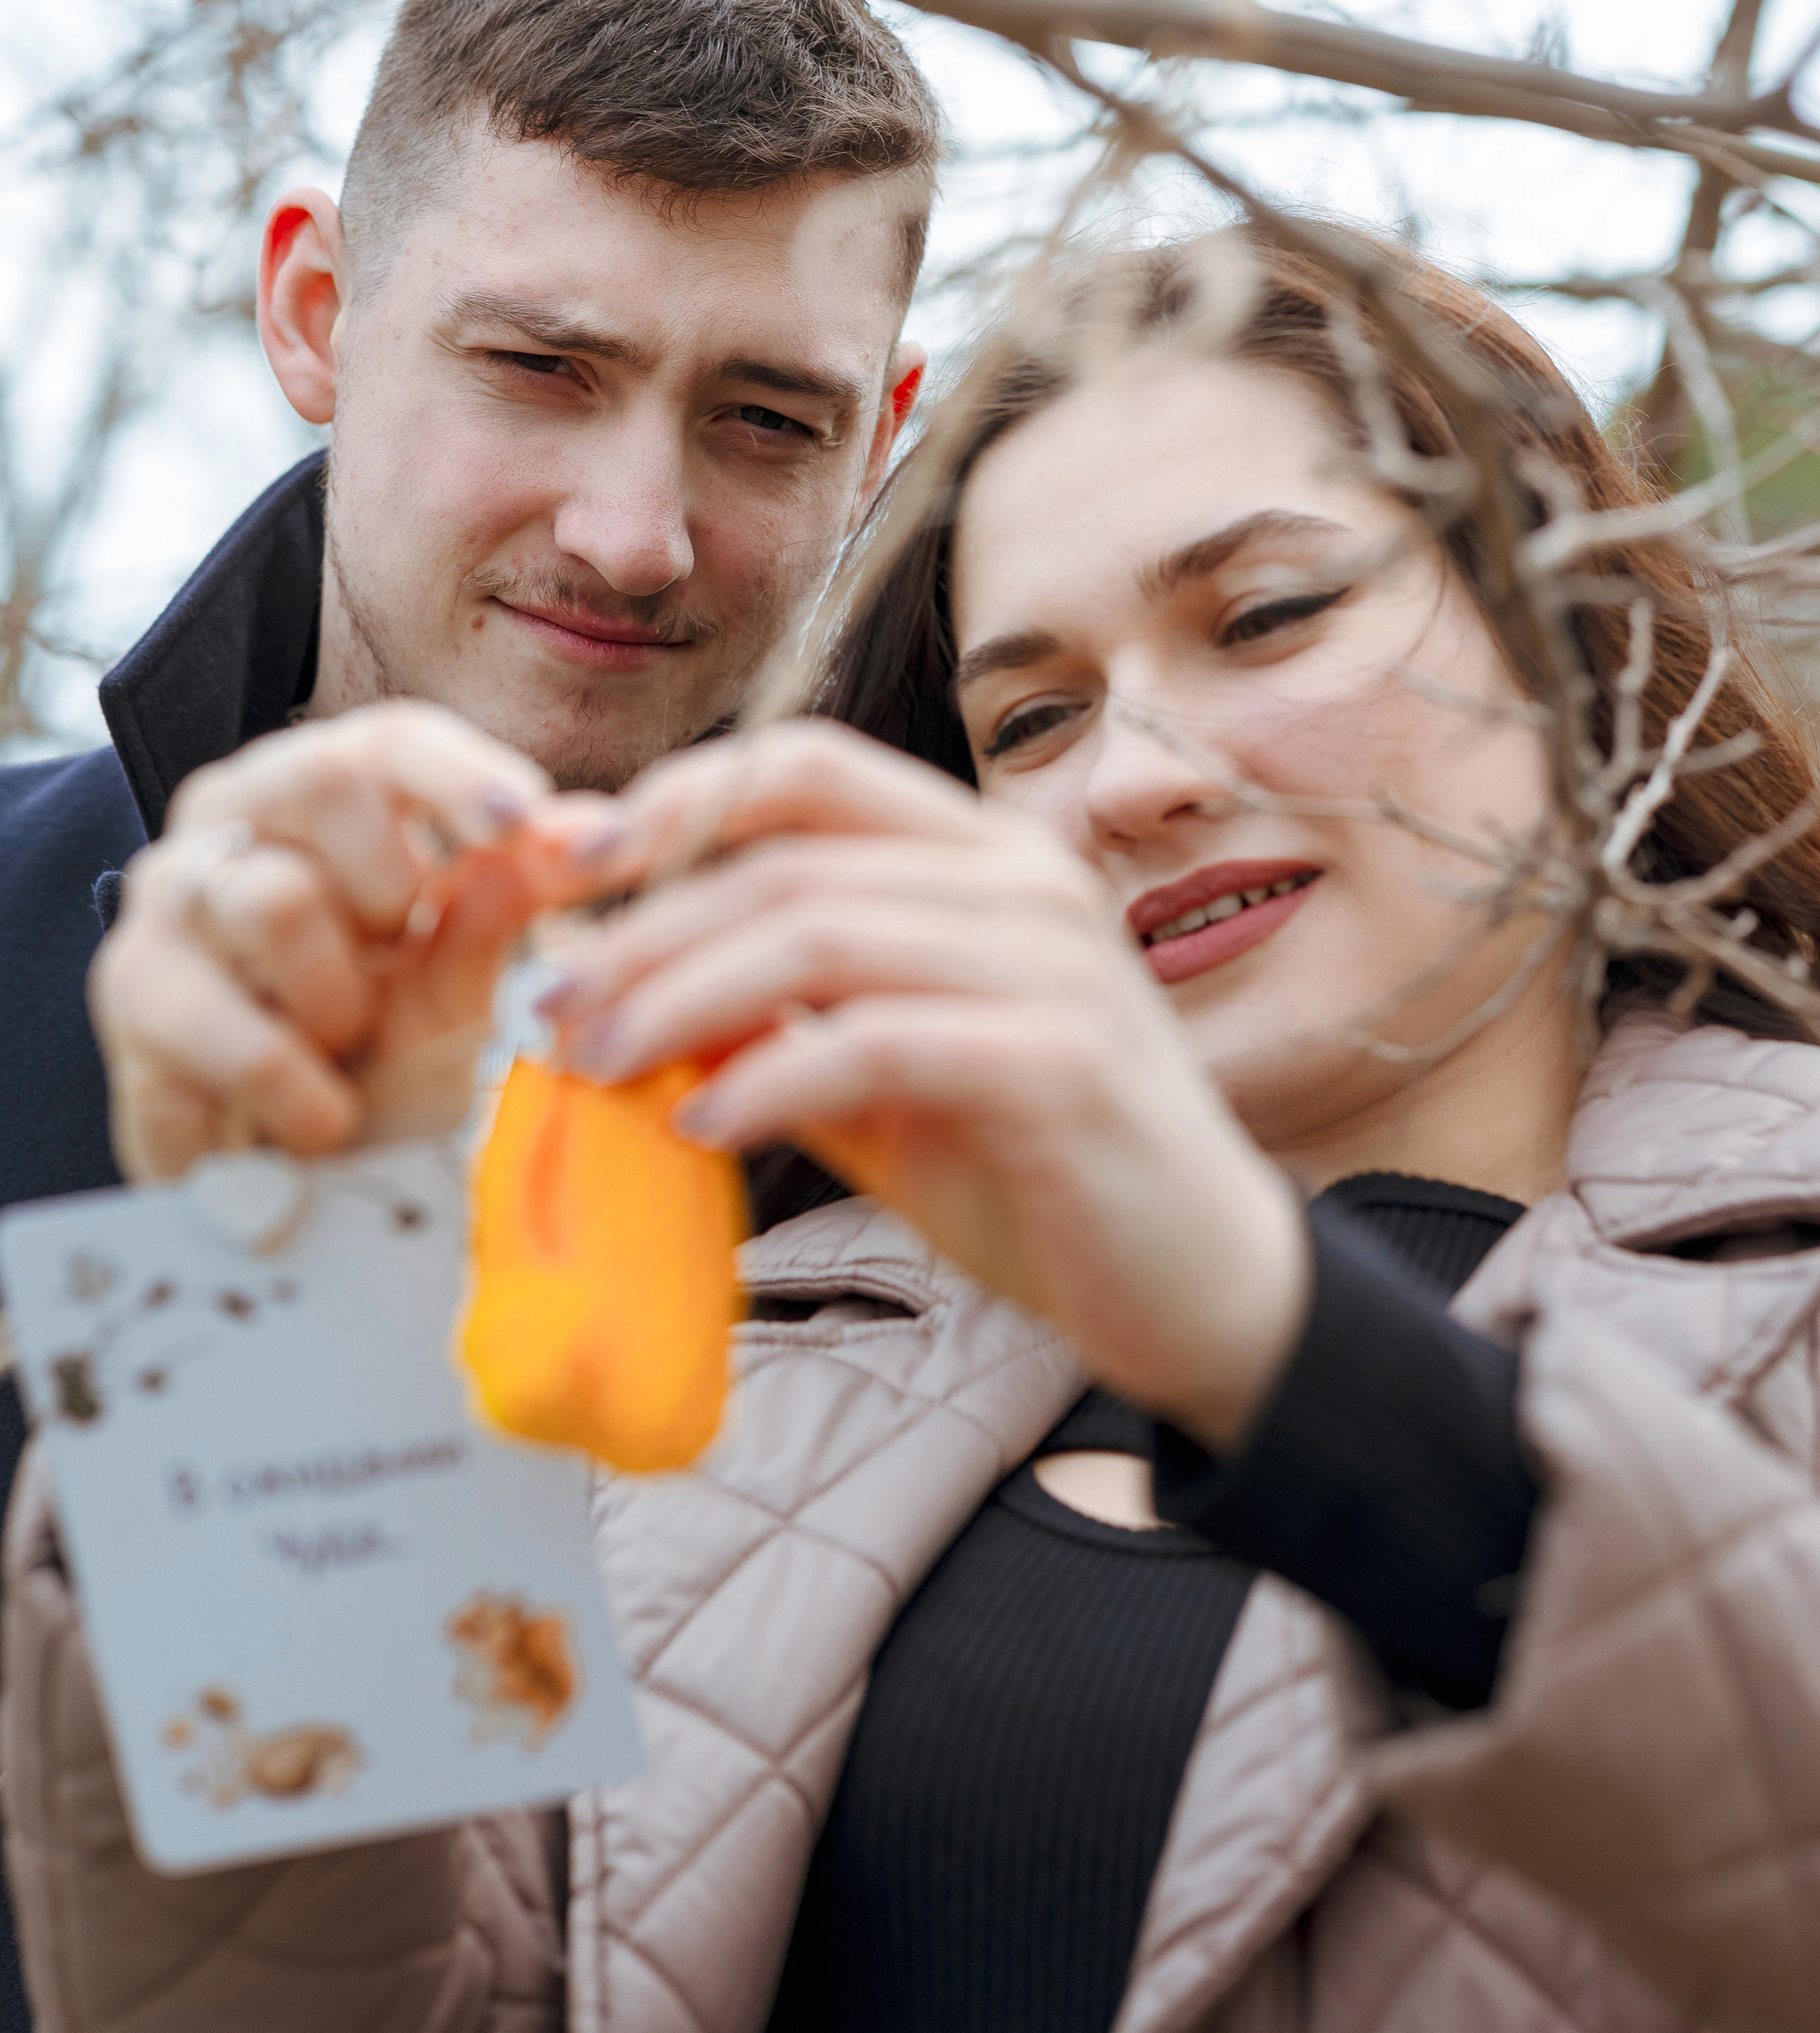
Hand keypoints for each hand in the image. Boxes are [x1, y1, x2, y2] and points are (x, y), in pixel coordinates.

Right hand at [93, 702, 615, 1181]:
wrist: (280, 1184)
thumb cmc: (382, 1057)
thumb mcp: (465, 982)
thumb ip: (515, 905)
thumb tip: (596, 832)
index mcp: (326, 794)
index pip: (392, 738)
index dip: (461, 772)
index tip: (525, 821)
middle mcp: (234, 818)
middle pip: (321, 775)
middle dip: (392, 885)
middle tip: (396, 959)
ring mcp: (169, 900)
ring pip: (275, 896)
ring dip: (342, 998)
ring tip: (346, 1044)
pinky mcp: (129, 991)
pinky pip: (235, 1028)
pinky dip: (300, 1087)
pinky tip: (318, 1115)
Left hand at [543, 722, 1310, 1449]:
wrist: (1199, 1286)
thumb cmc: (1035, 1170)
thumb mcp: (880, 1080)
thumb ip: (774, 1022)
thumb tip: (615, 989)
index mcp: (982, 858)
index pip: (806, 766)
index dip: (676, 800)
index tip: (569, 868)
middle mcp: (1024, 883)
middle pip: (788, 856)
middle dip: (643, 928)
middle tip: (554, 1007)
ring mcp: (1053, 965)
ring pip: (819, 931)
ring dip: (679, 998)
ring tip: (594, 1064)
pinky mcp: (1062, 1063)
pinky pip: (877, 1040)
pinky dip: (770, 1079)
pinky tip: (701, 1125)